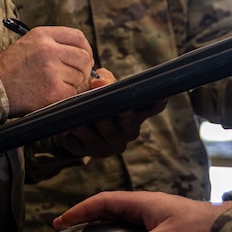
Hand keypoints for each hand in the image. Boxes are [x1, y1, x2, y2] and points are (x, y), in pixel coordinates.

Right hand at [0, 26, 94, 115]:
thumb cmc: (9, 69)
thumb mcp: (28, 44)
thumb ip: (53, 44)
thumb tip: (82, 54)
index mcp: (42, 35)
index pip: (78, 37)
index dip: (85, 49)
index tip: (83, 57)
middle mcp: (48, 49)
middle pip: (84, 57)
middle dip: (83, 68)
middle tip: (73, 76)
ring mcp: (52, 70)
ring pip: (81, 76)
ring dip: (74, 83)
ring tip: (55, 85)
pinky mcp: (54, 91)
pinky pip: (74, 92)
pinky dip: (67, 96)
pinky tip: (52, 94)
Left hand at [50, 70, 165, 157]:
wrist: (72, 122)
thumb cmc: (94, 100)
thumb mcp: (101, 85)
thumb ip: (104, 79)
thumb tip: (99, 82)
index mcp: (136, 113)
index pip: (152, 108)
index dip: (156, 103)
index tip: (160, 96)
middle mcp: (128, 132)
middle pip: (127, 120)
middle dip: (119, 110)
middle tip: (109, 102)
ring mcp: (112, 145)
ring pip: (104, 132)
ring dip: (92, 121)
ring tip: (80, 114)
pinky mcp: (93, 152)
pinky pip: (85, 142)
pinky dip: (77, 133)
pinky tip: (70, 126)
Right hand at [54, 190, 222, 231]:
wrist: (224, 228)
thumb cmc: (198, 228)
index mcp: (141, 202)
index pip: (103, 202)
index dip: (80, 210)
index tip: (61, 220)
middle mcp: (143, 206)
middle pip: (105, 208)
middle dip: (82, 216)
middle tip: (62, 227)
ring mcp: (150, 215)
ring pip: (116, 217)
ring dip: (96, 224)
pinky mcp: (157, 225)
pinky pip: (127, 226)